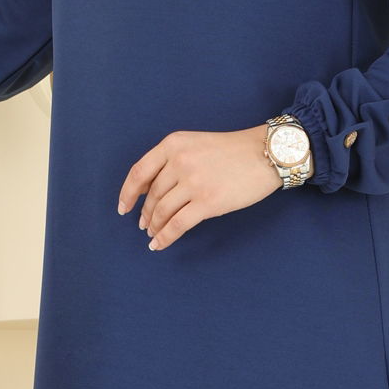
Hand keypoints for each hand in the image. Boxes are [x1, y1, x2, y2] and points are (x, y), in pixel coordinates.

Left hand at [117, 124, 281, 250]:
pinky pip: (177, 225)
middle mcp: (179, 161)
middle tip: (144, 224)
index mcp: (173, 144)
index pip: (139, 171)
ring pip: (162, 212)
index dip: (128, 192)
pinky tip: (159, 244)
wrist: (265, 154)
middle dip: (145, 213)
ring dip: (154, 226)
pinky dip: (165, 237)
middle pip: (152, 195)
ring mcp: (193, 182)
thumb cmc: (232, 150)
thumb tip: (149, 190)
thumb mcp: (195, 144)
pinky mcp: (207, 202)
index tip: (123, 207)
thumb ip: (172, 161)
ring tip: (152, 234)